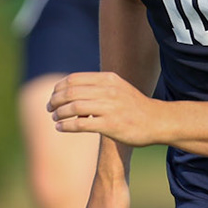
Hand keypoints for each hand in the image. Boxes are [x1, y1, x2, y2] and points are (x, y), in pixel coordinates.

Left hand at [48, 71, 162, 145]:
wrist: (157, 121)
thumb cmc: (135, 107)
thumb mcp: (118, 88)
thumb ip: (99, 86)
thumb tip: (74, 89)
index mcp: (108, 79)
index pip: (74, 79)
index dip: (59, 87)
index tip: (53, 96)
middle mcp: (108, 91)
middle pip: (71, 92)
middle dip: (55, 100)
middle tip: (50, 108)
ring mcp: (109, 108)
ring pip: (73, 107)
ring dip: (59, 113)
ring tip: (55, 118)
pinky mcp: (110, 125)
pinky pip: (80, 125)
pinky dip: (66, 126)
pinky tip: (60, 128)